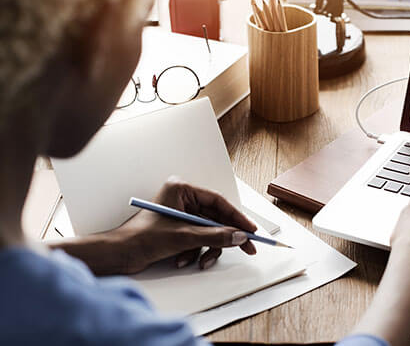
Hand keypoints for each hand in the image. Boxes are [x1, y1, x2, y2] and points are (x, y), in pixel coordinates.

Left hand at [108, 177, 257, 273]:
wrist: (117, 255)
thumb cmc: (140, 238)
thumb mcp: (184, 237)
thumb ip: (215, 236)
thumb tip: (239, 236)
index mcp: (181, 190)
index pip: (218, 202)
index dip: (237, 217)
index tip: (250, 230)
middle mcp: (182, 200)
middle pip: (216, 218)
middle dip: (225, 237)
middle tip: (246, 247)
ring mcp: (180, 216)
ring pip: (209, 232)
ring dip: (206, 249)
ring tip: (201, 261)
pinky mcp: (177, 230)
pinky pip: (198, 240)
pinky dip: (195, 252)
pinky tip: (183, 260)